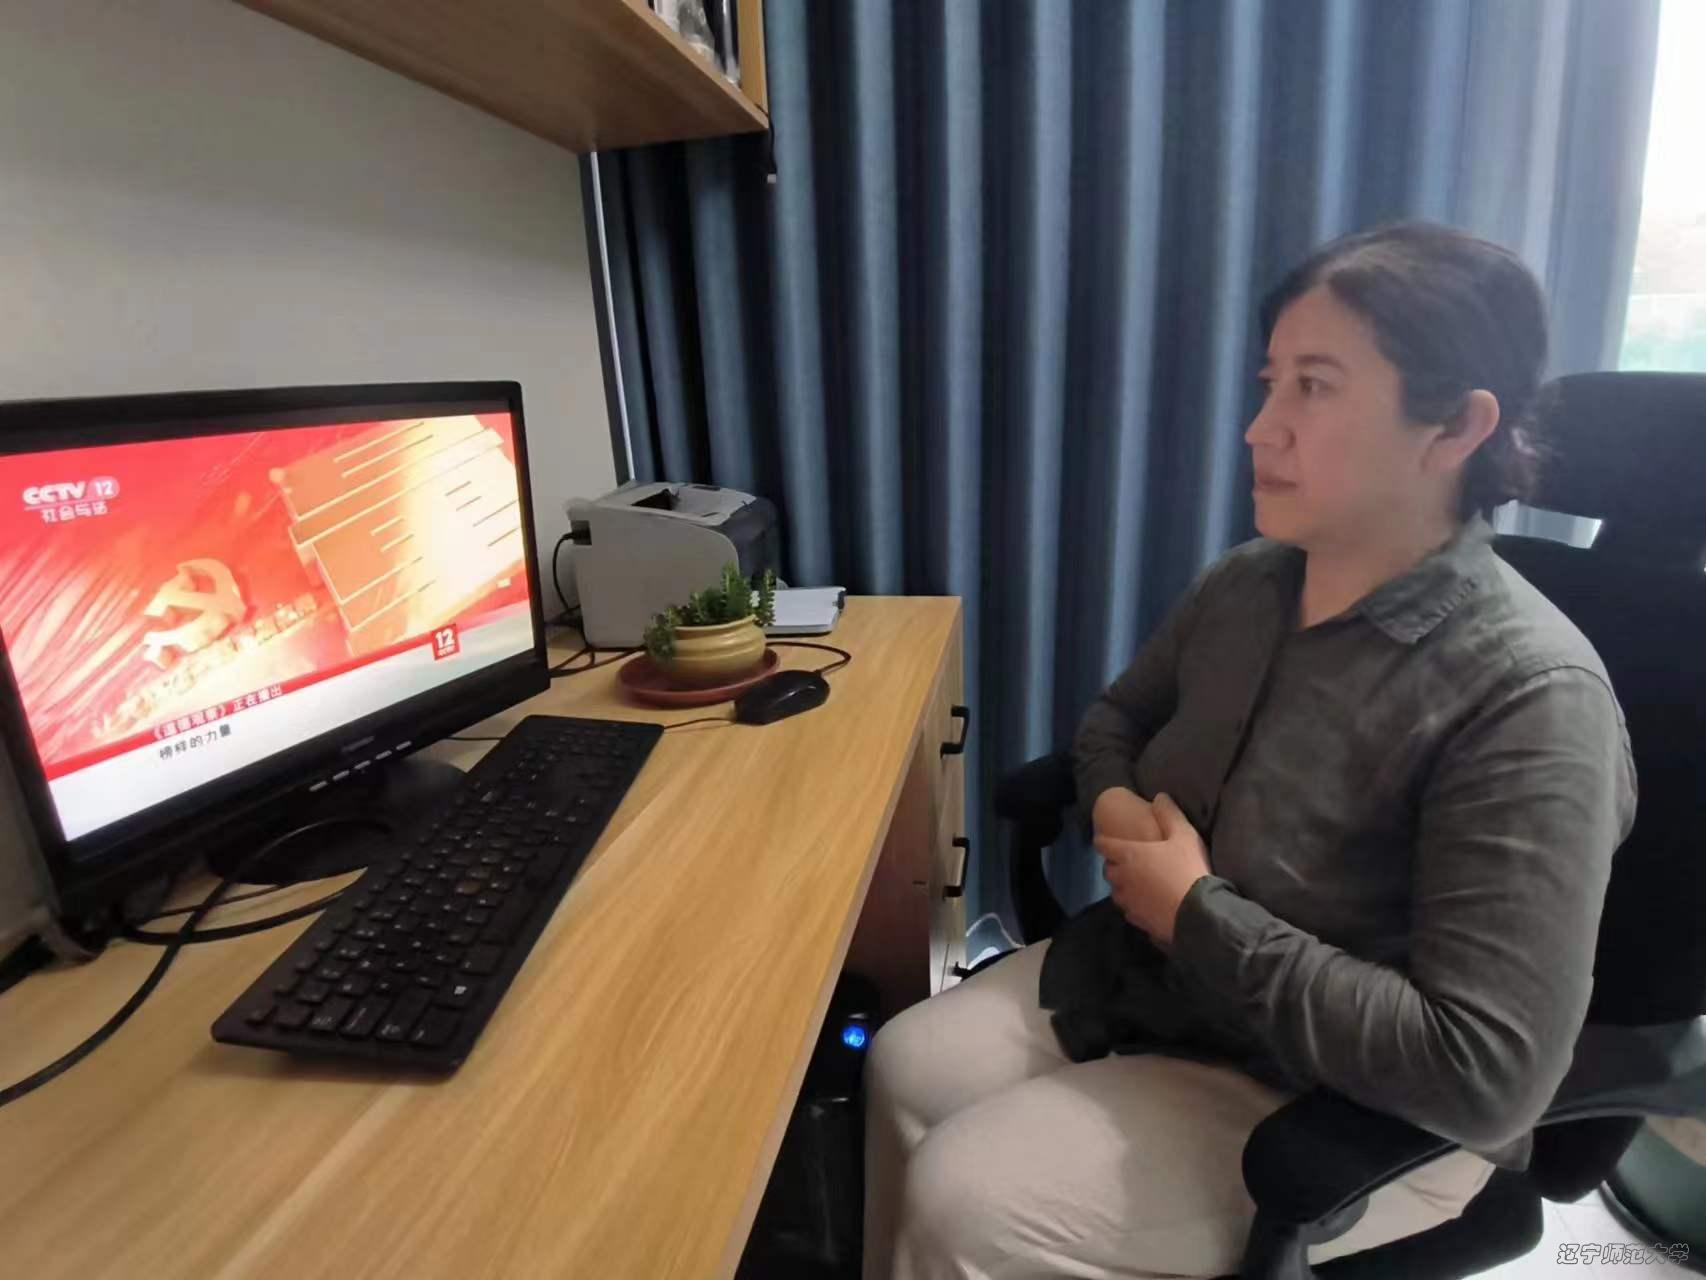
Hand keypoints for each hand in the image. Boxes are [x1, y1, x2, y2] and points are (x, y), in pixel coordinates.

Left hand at [1094, 793, 1211, 947]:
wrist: (1197, 913)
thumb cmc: (1187, 869)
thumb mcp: (1184, 835)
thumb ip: (1169, 814)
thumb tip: (1159, 796)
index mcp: (1129, 855)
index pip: (1103, 845)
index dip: (1103, 840)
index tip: (1104, 838)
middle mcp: (1122, 879)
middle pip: (1108, 870)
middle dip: (1113, 865)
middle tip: (1125, 861)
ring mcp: (1128, 902)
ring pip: (1116, 892)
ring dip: (1122, 886)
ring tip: (1135, 884)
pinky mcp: (1138, 921)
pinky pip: (1130, 911)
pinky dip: (1134, 906)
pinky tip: (1146, 905)